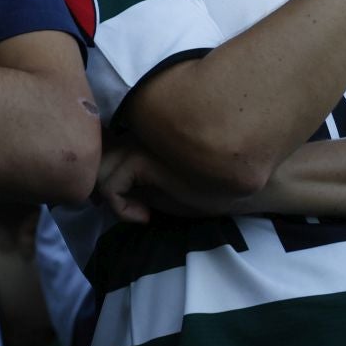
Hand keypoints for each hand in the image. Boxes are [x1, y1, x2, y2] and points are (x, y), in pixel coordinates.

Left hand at [95, 141, 253, 222]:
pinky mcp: (146, 157)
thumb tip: (100, 190)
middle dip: (100, 185)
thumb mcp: (169, 182)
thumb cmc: (213, 183)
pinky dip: (120, 207)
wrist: (249, 181)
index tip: (128, 200)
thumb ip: (139, 177)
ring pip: (98, 168)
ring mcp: (142, 140)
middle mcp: (139, 129)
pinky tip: (145, 217)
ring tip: (136, 212)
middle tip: (125, 208)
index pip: (106, 145)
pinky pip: (110, 184)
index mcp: (145, 129)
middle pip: (96, 154)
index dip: (106, 175)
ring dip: (109, 197)